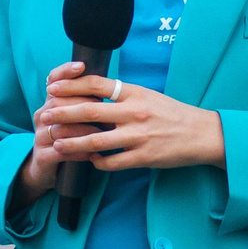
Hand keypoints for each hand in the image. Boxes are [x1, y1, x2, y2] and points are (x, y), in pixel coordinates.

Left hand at [39, 67, 224, 173]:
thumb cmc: (173, 114)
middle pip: (91, 112)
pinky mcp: (143, 157)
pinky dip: (98, 162)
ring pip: (97, 142)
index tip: (53, 89)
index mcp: (135, 94)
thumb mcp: (148, 96)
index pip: (97, 85)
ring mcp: (139, 136)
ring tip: (56, 144)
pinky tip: (89, 161)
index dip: (71, 86)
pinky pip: (112, 163)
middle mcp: (135, 113)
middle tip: (45, 116)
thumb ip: (123, 96)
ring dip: (73, 144)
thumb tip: (93, 92)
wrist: (202, 134)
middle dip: (63, 114)